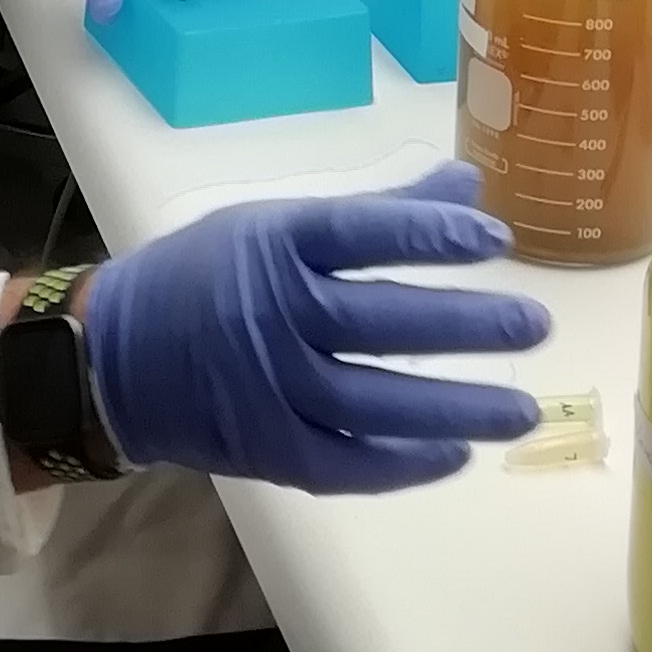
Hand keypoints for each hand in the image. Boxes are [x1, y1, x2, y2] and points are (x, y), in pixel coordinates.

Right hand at [81, 162, 547, 492]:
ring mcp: (270, 387)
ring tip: (523, 411)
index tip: (495, 239)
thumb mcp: (278, 224)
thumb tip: (469, 187)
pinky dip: (404, 464)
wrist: (114, 356)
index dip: (430, 234)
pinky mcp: (268, 447)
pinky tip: (456, 455)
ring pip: (375, 401)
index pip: (362, 233)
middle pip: (381, 320)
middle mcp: (274, 314)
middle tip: (536, 326)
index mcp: (275, 244)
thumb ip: (378, 212)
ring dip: (455, 408)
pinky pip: (347, 462)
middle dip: (465, 324)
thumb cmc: (205, 276)